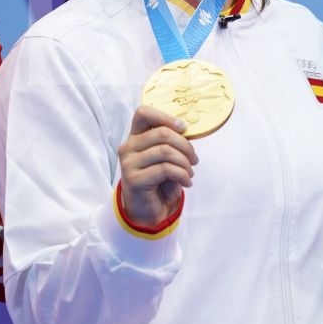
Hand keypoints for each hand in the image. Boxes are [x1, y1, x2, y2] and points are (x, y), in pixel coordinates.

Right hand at [118, 105, 197, 226]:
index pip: (143, 113)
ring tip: (190, 173)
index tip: (183, 129)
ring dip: (185, 163)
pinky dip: (182, 175)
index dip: (166, 117)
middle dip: (185, 146)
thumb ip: (171, 141)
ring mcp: (129, 163)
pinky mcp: (134, 179)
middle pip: (162, 133)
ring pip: (166, 151)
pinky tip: (186, 182)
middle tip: (194, 159)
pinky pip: (165, 169)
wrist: (149, 211)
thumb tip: (186, 129)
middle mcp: (128, 147)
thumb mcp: (166, 157)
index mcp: (136, 137)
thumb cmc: (159, 181)